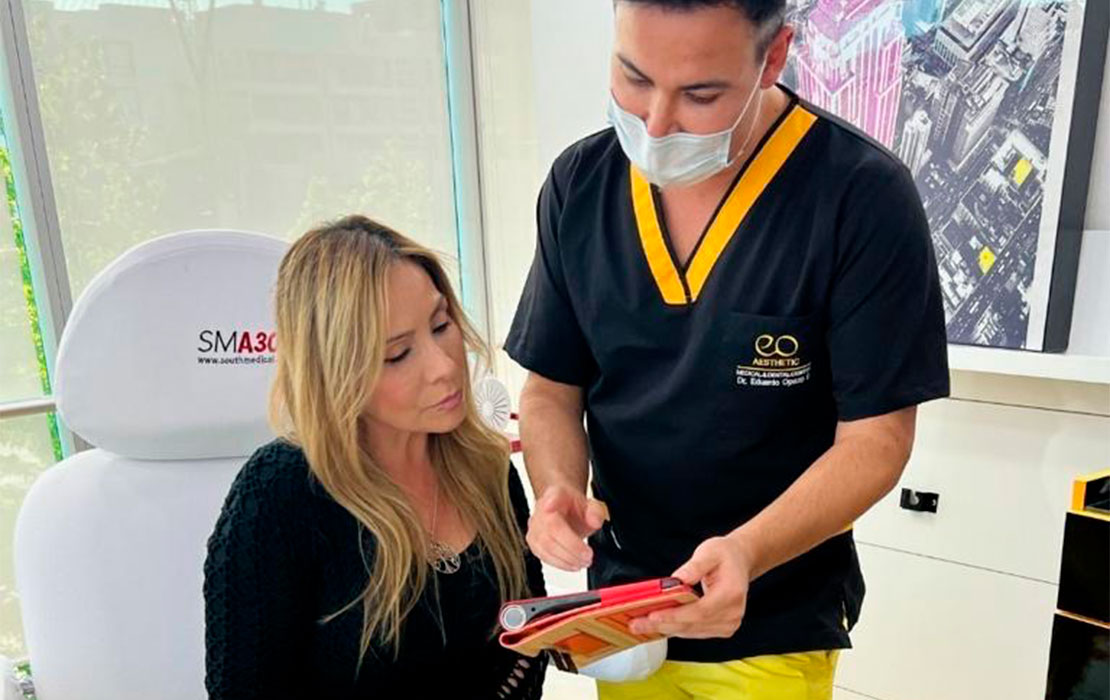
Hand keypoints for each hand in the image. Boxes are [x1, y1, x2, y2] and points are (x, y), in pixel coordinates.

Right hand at [526, 484, 607, 570]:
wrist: (563, 510)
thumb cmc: (573, 508)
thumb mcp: (591, 506)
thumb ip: (596, 512)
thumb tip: (595, 521)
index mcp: (557, 494)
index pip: (553, 495)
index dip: (550, 501)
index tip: (550, 505)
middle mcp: (541, 508)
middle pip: (551, 529)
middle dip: (572, 547)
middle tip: (588, 556)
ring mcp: (534, 526)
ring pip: (546, 546)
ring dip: (567, 559)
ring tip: (583, 562)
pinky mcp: (533, 542)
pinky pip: (543, 556)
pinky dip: (560, 563)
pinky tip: (572, 564)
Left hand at [628, 534, 754, 638]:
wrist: (739, 562)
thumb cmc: (724, 555)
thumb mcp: (709, 551)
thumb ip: (694, 567)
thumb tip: (676, 581)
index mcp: (731, 594)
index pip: (700, 611)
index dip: (675, 615)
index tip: (653, 616)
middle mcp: (732, 614)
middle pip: (692, 625)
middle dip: (662, 624)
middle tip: (636, 624)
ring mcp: (728, 624)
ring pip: (691, 632)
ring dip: (665, 629)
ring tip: (640, 626)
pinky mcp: (721, 628)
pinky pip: (694, 632)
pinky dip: (674, 629)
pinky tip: (656, 626)